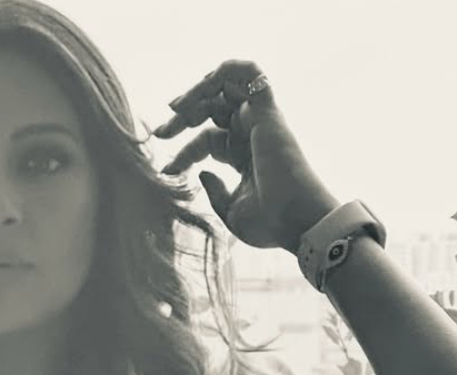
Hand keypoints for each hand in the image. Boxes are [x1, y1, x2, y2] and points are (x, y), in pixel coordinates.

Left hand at [153, 60, 339, 253]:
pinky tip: (200, 86)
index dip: (183, 153)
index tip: (166, 172)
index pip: (206, 141)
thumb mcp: (231, 209)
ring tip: (175, 109)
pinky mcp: (266, 111)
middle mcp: (252, 134)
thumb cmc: (270, 222)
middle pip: (211, 110)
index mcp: (244, 156)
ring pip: (226, 87)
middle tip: (160, 133)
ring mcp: (259, 120)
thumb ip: (215, 191)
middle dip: (182, 117)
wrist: (295, 221)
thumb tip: (200, 173)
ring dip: (197, 91)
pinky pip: (251, 72)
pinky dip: (226, 69)